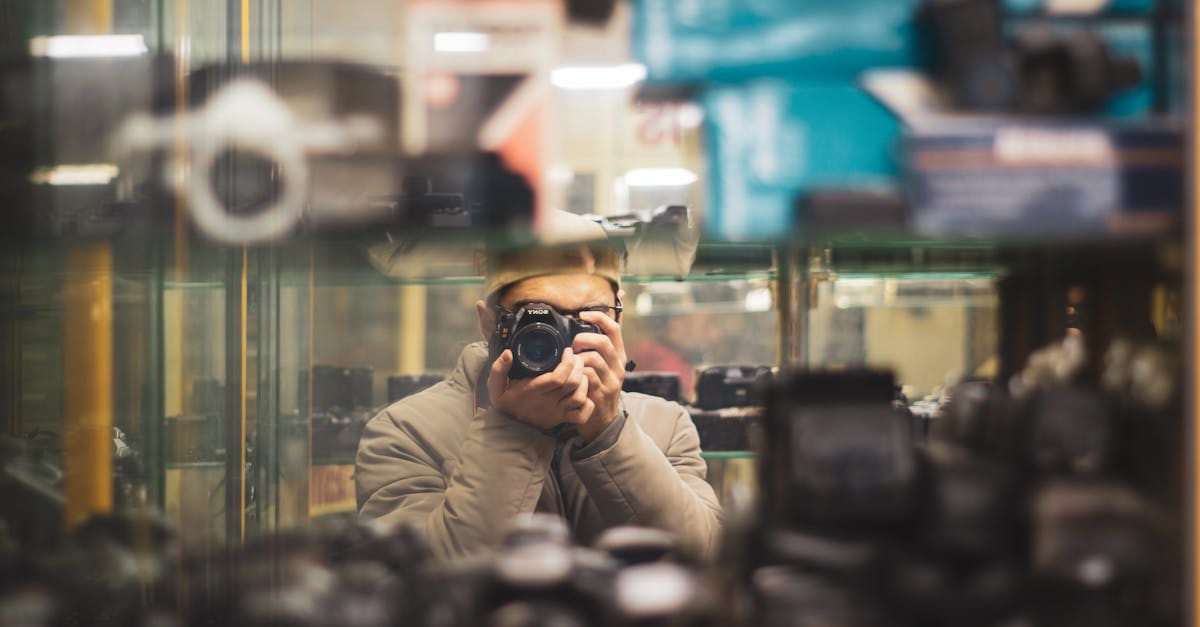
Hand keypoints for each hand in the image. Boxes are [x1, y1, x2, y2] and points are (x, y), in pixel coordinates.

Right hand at [488, 347, 594, 430]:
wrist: (508, 429)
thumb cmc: (504, 403)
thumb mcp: (495, 386)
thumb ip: (499, 369)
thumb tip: (507, 353)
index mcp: (532, 391)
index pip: (557, 378)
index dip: (567, 363)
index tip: (567, 351)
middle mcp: (547, 402)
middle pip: (573, 384)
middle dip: (579, 366)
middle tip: (576, 357)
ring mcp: (556, 412)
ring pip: (580, 397)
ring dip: (584, 381)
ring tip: (580, 371)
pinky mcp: (561, 419)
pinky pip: (582, 415)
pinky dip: (588, 404)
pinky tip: (584, 392)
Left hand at [571, 311, 627, 441]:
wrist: (603, 420)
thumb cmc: (599, 388)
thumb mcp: (606, 367)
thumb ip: (600, 347)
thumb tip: (592, 320)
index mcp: (619, 356)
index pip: (614, 329)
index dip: (599, 318)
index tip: (582, 315)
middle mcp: (618, 367)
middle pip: (602, 342)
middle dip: (582, 340)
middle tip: (572, 347)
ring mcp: (611, 381)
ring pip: (593, 359)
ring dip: (576, 359)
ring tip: (570, 364)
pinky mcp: (600, 394)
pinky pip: (586, 377)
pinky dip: (576, 374)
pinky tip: (571, 377)